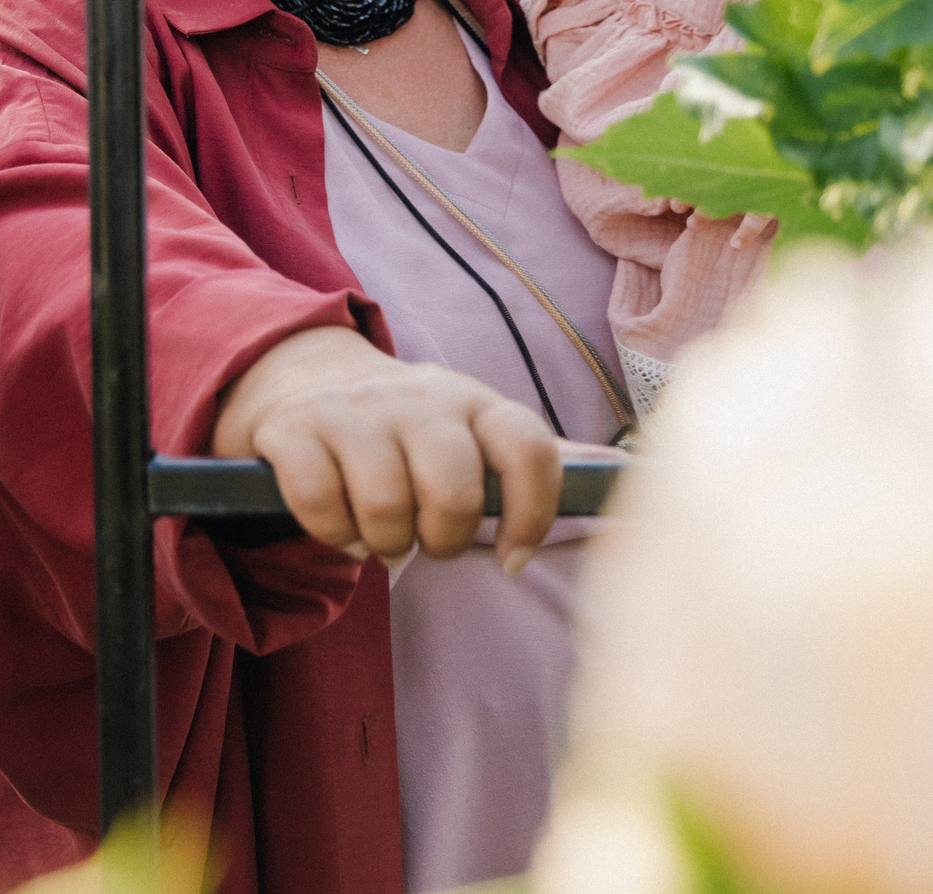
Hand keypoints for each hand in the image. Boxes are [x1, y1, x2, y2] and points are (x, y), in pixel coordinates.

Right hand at [213, 327, 562, 572]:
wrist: (302, 373)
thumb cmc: (408, 424)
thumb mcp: (473, 427)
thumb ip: (540, 458)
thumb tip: (638, 479)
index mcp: (475, 401)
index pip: (528, 447)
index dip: (533, 514)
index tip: (513, 558)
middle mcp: (419, 398)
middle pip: (455, 489)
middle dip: (444, 538)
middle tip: (428, 542)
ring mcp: (353, 409)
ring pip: (385, 504)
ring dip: (384, 543)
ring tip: (381, 537)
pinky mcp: (294, 428)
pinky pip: (320, 502)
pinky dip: (332, 533)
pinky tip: (340, 525)